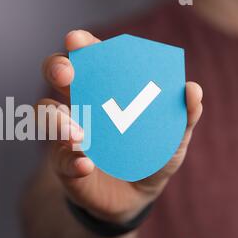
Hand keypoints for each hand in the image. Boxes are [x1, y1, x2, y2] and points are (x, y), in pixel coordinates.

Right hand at [37, 30, 202, 223]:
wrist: (136, 197)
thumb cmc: (152, 156)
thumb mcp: (174, 137)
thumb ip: (184, 116)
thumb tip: (192, 89)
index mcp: (106, 88)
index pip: (90, 58)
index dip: (81, 45)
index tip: (76, 40)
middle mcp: (81, 103)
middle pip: (56, 73)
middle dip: (55, 67)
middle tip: (66, 75)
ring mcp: (67, 132)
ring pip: (45, 112)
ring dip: (56, 119)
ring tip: (78, 134)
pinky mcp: (63, 162)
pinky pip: (59, 158)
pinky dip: (71, 161)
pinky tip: (86, 166)